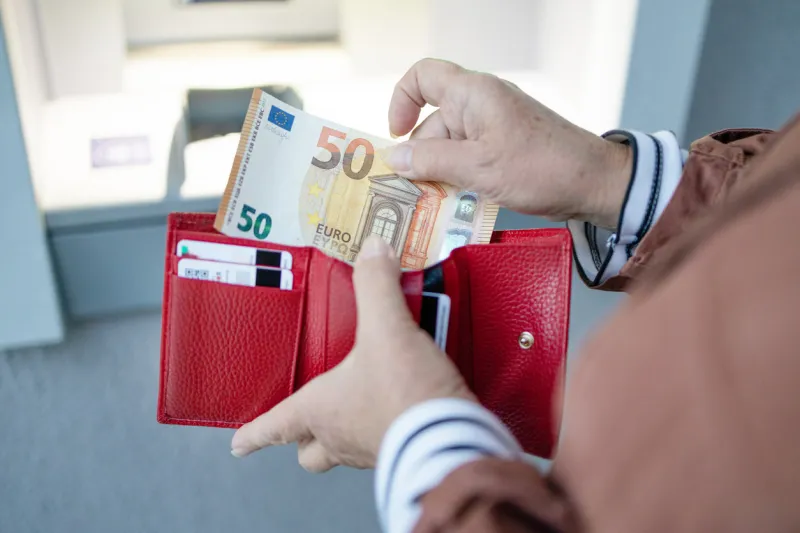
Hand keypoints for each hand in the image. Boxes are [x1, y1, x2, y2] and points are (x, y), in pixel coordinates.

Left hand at [230, 236, 474, 470]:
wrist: (451, 438)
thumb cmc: (405, 392)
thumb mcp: (387, 329)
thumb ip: (377, 285)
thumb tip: (373, 249)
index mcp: (320, 409)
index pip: (274, 427)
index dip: (253, 434)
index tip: (237, 444)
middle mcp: (340, 437)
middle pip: (308, 451)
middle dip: (302, 438)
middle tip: (304, 424)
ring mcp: (370, 451)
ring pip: (343, 451)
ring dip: (343, 431)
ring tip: (356, 402)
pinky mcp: (402, 453)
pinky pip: (379, 445)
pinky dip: (380, 428)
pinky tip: (397, 406)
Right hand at [381, 59, 631, 228]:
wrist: (595, 183)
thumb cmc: (541, 167)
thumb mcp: (478, 167)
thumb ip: (431, 161)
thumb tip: (393, 158)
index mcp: (473, 94)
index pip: (423, 76)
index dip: (401, 100)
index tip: (396, 135)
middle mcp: (481, 105)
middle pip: (432, 122)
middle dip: (421, 156)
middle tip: (412, 192)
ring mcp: (494, 127)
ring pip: (450, 146)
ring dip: (440, 174)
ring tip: (435, 205)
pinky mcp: (504, 149)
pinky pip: (469, 158)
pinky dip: (459, 178)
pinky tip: (458, 204)